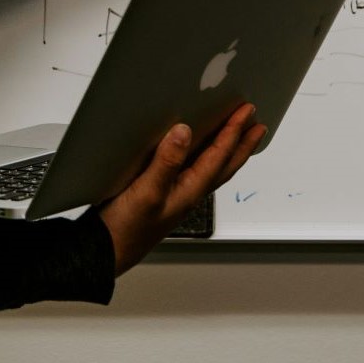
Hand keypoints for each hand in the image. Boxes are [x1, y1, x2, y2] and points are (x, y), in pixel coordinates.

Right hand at [98, 104, 266, 275]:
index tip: (245, 112)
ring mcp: (178, 194)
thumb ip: (167, 162)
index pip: (219, 156)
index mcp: (189, 190)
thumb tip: (184, 132)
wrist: (107, 250)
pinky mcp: (164, 193)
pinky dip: (206, 158)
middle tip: (257, 124)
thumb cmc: (127, 228)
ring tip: (239, 136)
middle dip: (242, 144)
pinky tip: (197, 153)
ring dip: (229, 151)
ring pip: (213, 169)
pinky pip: (196, 171)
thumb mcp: (147, 191)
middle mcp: (189, 191)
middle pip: (225, 165)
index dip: (234, 132)